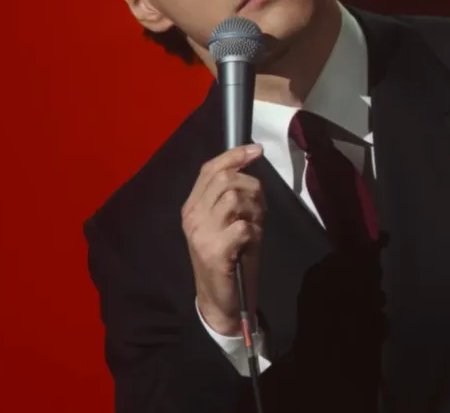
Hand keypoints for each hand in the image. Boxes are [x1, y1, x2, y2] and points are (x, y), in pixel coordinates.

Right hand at [181, 144, 264, 336]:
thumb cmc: (229, 256)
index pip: (209, 169)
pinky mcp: (215, 252)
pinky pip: (244, 226)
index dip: (234, 155)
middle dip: (252, 187)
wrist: (220, 299)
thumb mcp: (228, 221)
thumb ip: (233, 194)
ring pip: (235, 198)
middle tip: (257, 208)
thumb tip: (251, 161)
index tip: (256, 150)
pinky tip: (250, 243)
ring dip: (254, 209)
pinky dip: (255, 231)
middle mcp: (192, 217)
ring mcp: (201, 234)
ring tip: (253, 226)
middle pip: (225, 179)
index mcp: (192, 207)